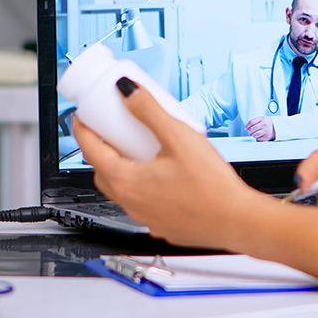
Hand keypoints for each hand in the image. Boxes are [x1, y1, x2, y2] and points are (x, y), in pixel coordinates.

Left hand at [75, 85, 265, 248]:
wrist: (235, 219)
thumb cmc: (211, 187)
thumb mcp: (179, 137)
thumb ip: (150, 112)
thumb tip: (128, 92)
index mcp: (127, 182)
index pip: (90, 151)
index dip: (82, 131)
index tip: (82, 118)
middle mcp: (131, 203)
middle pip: (103, 172)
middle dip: (101, 150)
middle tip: (111, 133)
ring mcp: (145, 217)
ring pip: (123, 190)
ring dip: (123, 169)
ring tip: (141, 151)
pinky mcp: (162, 224)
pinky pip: (144, 203)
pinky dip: (144, 187)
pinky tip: (164, 177)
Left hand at [247, 116, 275, 141]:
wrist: (277, 128)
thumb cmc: (268, 123)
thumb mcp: (263, 118)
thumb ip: (256, 121)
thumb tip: (247, 127)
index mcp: (263, 118)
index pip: (251, 122)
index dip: (247, 126)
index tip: (246, 128)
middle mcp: (264, 124)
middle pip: (251, 129)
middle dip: (249, 131)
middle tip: (250, 131)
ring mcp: (266, 131)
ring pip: (254, 135)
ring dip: (253, 135)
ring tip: (255, 133)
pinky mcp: (267, 136)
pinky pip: (258, 139)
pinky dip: (258, 138)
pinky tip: (260, 136)